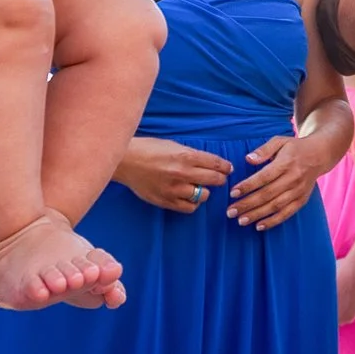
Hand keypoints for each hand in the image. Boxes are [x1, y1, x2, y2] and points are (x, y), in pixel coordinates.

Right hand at [115, 138, 232, 212]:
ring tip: (200, 187)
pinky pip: (189, 208)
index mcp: (185, 156)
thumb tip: (209, 163)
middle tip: (220, 178)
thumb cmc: (148, 149)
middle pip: (214, 180)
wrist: (126, 161)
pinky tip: (189, 197)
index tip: (228, 168)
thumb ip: (191, 155)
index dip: (225, 167)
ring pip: (203, 196)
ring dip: (205, 192)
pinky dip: (193, 203)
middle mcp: (182, 173)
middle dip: (220, 179)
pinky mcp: (166, 201)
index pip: (216, 163)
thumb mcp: (173, 145)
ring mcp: (174, 189)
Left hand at [228, 132, 334, 229]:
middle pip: (267, 194)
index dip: (248, 186)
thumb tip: (248, 159)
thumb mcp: (280, 141)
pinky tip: (259, 226)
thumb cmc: (295, 148)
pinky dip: (273, 221)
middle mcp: (293, 178)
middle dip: (247, 204)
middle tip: (230, 212)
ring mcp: (298, 191)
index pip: (264, 177)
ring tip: (241, 220)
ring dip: (257, 215)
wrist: (320, 155)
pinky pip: (287, 213)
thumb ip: (263, 150)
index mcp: (286, 163)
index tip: (233, 193)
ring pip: (275, 206)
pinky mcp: (302, 200)